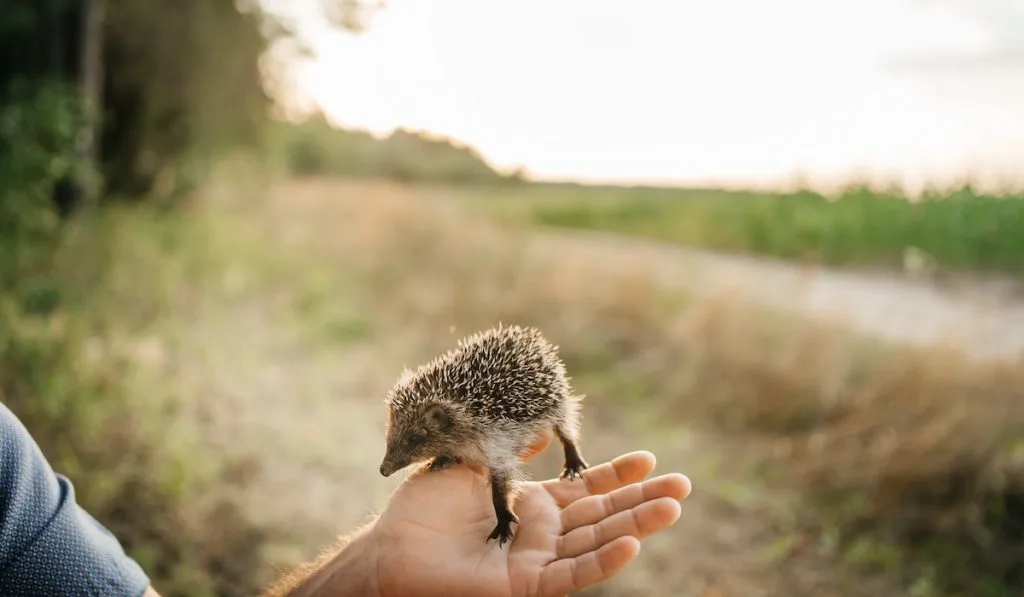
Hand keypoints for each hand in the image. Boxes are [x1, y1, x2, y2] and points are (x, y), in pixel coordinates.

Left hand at [368, 433, 690, 596]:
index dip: (617, 476)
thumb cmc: (422, 510)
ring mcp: (538, 561)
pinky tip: (632, 543)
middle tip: (684, 486)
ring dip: (636, 526)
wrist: (391, 549)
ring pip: (597, 543)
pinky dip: (603, 561)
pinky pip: (572, 575)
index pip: (585, 490)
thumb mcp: (475, 464)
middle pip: (603, 515)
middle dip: (643, 500)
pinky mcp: (527, 586)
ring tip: (674, 507)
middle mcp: (541, 534)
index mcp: (529, 505)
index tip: (650, 459)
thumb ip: (512, 449)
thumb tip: (543, 424)